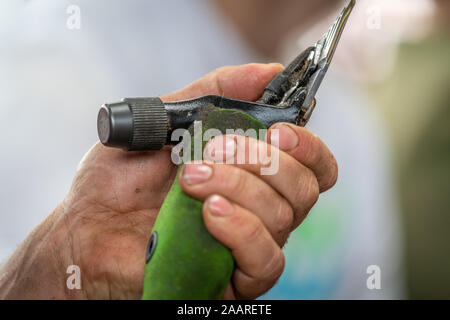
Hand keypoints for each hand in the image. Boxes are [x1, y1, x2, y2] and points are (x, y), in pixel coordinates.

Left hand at [0, 63, 336, 298]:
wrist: (85, 230)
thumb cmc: (121, 180)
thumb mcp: (164, 122)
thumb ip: (215, 94)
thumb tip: (267, 71)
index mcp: (252, 174)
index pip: (312, 167)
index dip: (309, 147)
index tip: (279, 131)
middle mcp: (259, 210)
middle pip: (303, 189)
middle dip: (263, 161)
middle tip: (214, 149)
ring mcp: (248, 245)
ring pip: (285, 218)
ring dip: (241, 188)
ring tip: (192, 179)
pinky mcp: (233, 279)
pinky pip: (266, 259)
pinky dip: (241, 229)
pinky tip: (209, 213)